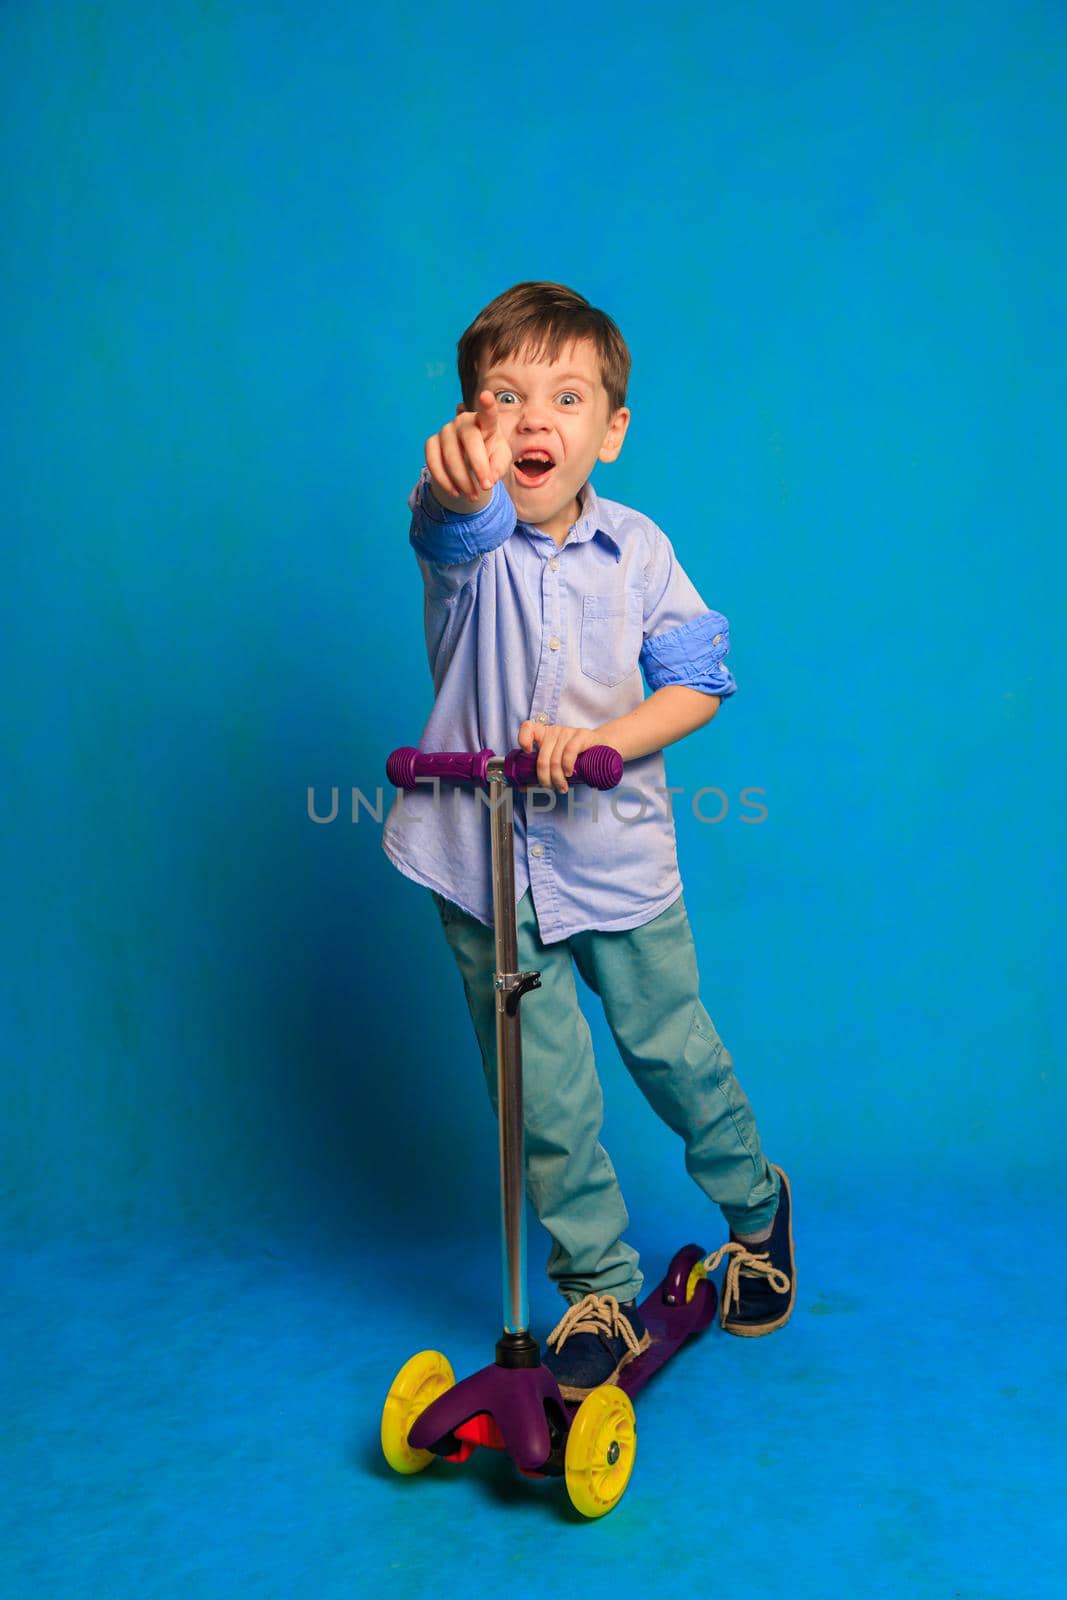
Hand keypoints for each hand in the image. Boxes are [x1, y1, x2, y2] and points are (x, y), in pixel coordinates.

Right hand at [425, 390, 513, 506]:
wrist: (470, 458)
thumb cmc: (490, 453)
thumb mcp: (501, 459)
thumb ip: (499, 466)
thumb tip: (489, 478)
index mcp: (485, 422)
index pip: (487, 413)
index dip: (487, 405)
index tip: (486, 395)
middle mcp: (463, 421)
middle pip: (469, 441)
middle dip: (478, 467)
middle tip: (486, 488)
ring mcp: (445, 430)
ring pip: (450, 456)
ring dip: (462, 481)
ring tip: (474, 497)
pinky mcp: (431, 442)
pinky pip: (433, 463)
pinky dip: (444, 481)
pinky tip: (455, 492)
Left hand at [517, 721, 601, 792]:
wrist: (604, 747)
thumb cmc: (578, 757)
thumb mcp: (559, 760)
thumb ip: (544, 769)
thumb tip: (524, 788)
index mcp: (545, 734)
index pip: (528, 727)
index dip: (524, 739)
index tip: (528, 753)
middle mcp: (555, 731)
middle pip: (542, 758)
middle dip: (545, 778)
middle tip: (552, 788)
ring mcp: (568, 732)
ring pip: (555, 759)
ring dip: (558, 778)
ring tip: (562, 788)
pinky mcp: (582, 734)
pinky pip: (569, 751)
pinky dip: (567, 765)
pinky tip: (569, 774)